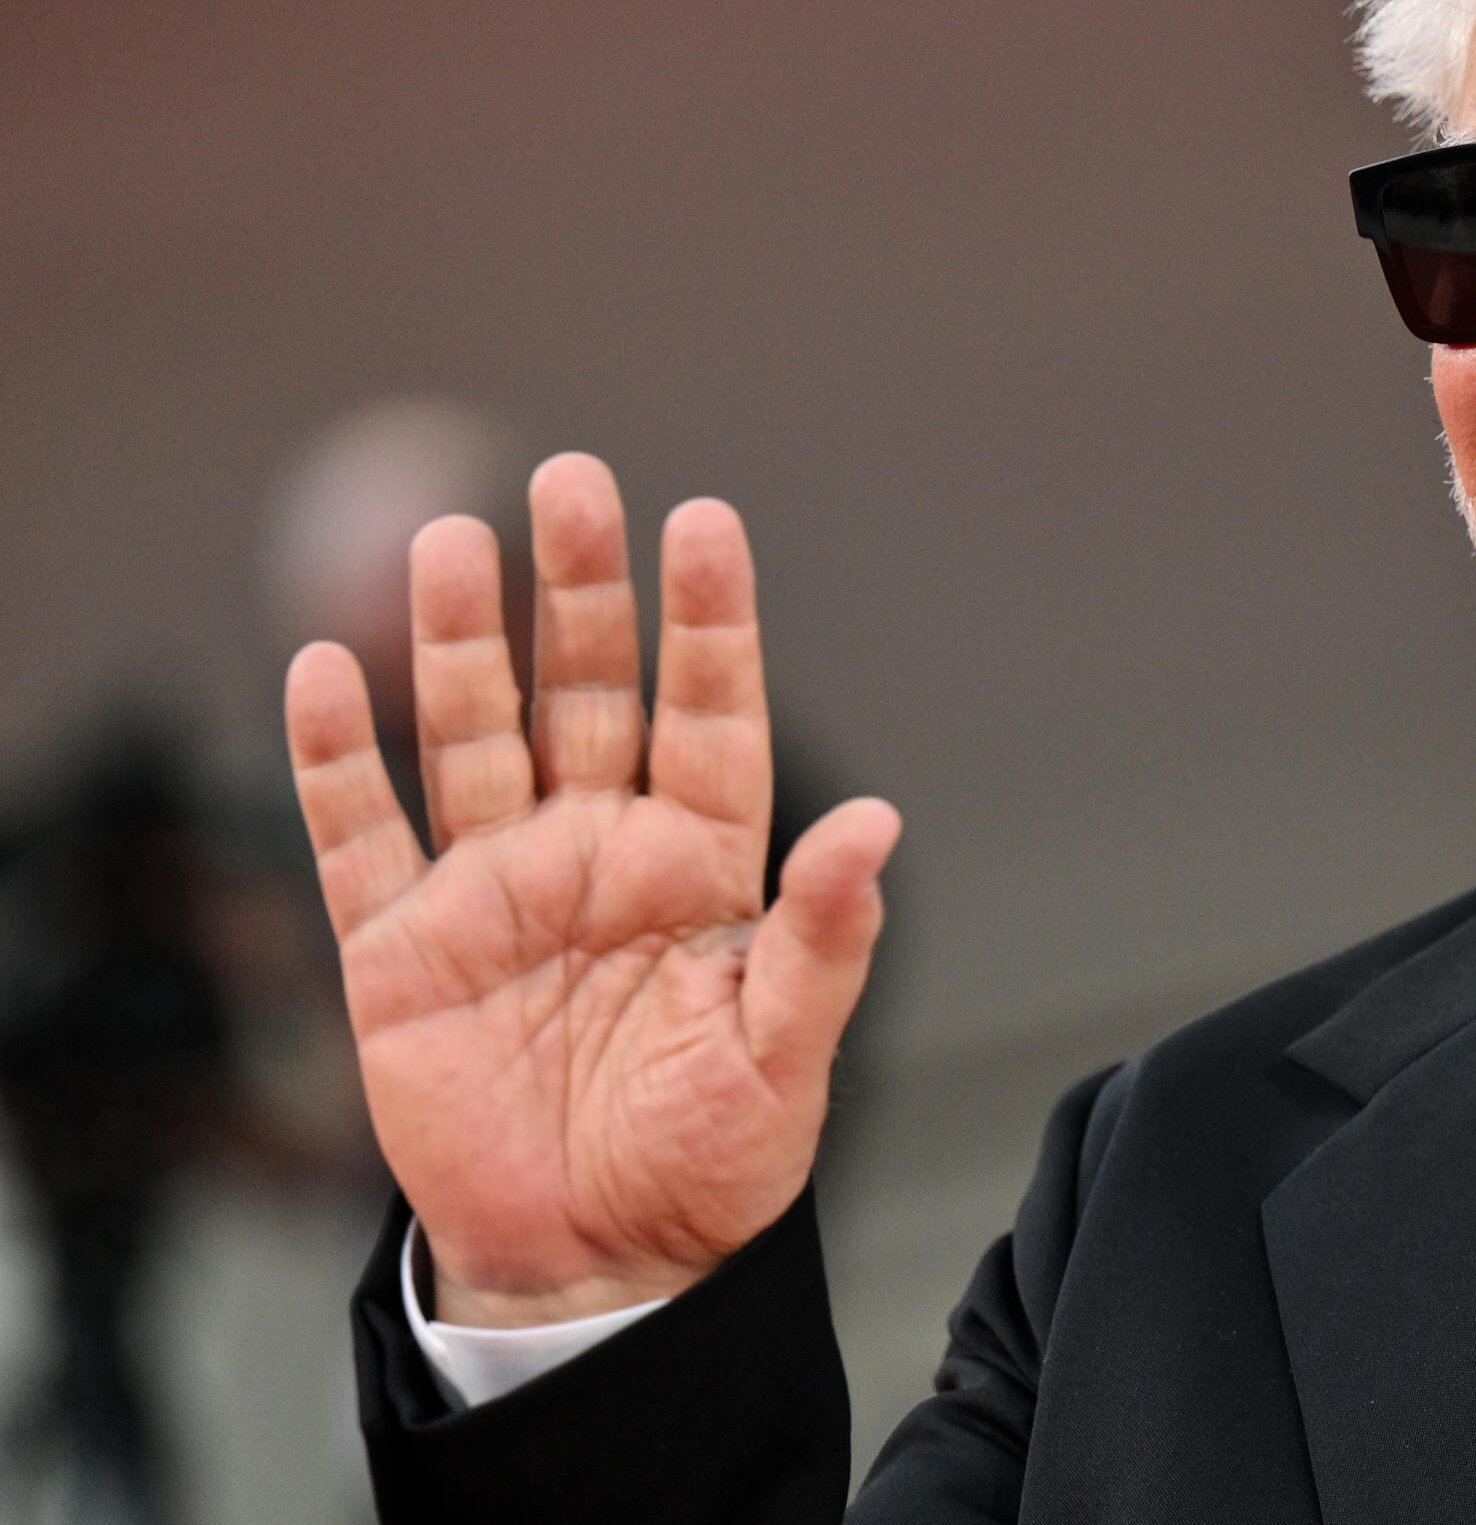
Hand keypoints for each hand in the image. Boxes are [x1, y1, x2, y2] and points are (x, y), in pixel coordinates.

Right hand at [286, 453, 898, 1326]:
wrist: (601, 1264)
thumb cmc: (713, 1162)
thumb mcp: (785, 1055)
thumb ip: (824, 937)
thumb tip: (880, 825)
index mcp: (702, 863)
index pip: (710, 712)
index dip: (707, 620)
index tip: (702, 520)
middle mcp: (597, 851)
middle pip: (584, 692)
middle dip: (578, 590)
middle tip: (570, 482)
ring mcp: (496, 891)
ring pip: (472, 735)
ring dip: (456, 642)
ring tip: (452, 542)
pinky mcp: (403, 951)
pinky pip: (361, 836)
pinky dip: (336, 759)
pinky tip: (325, 673)